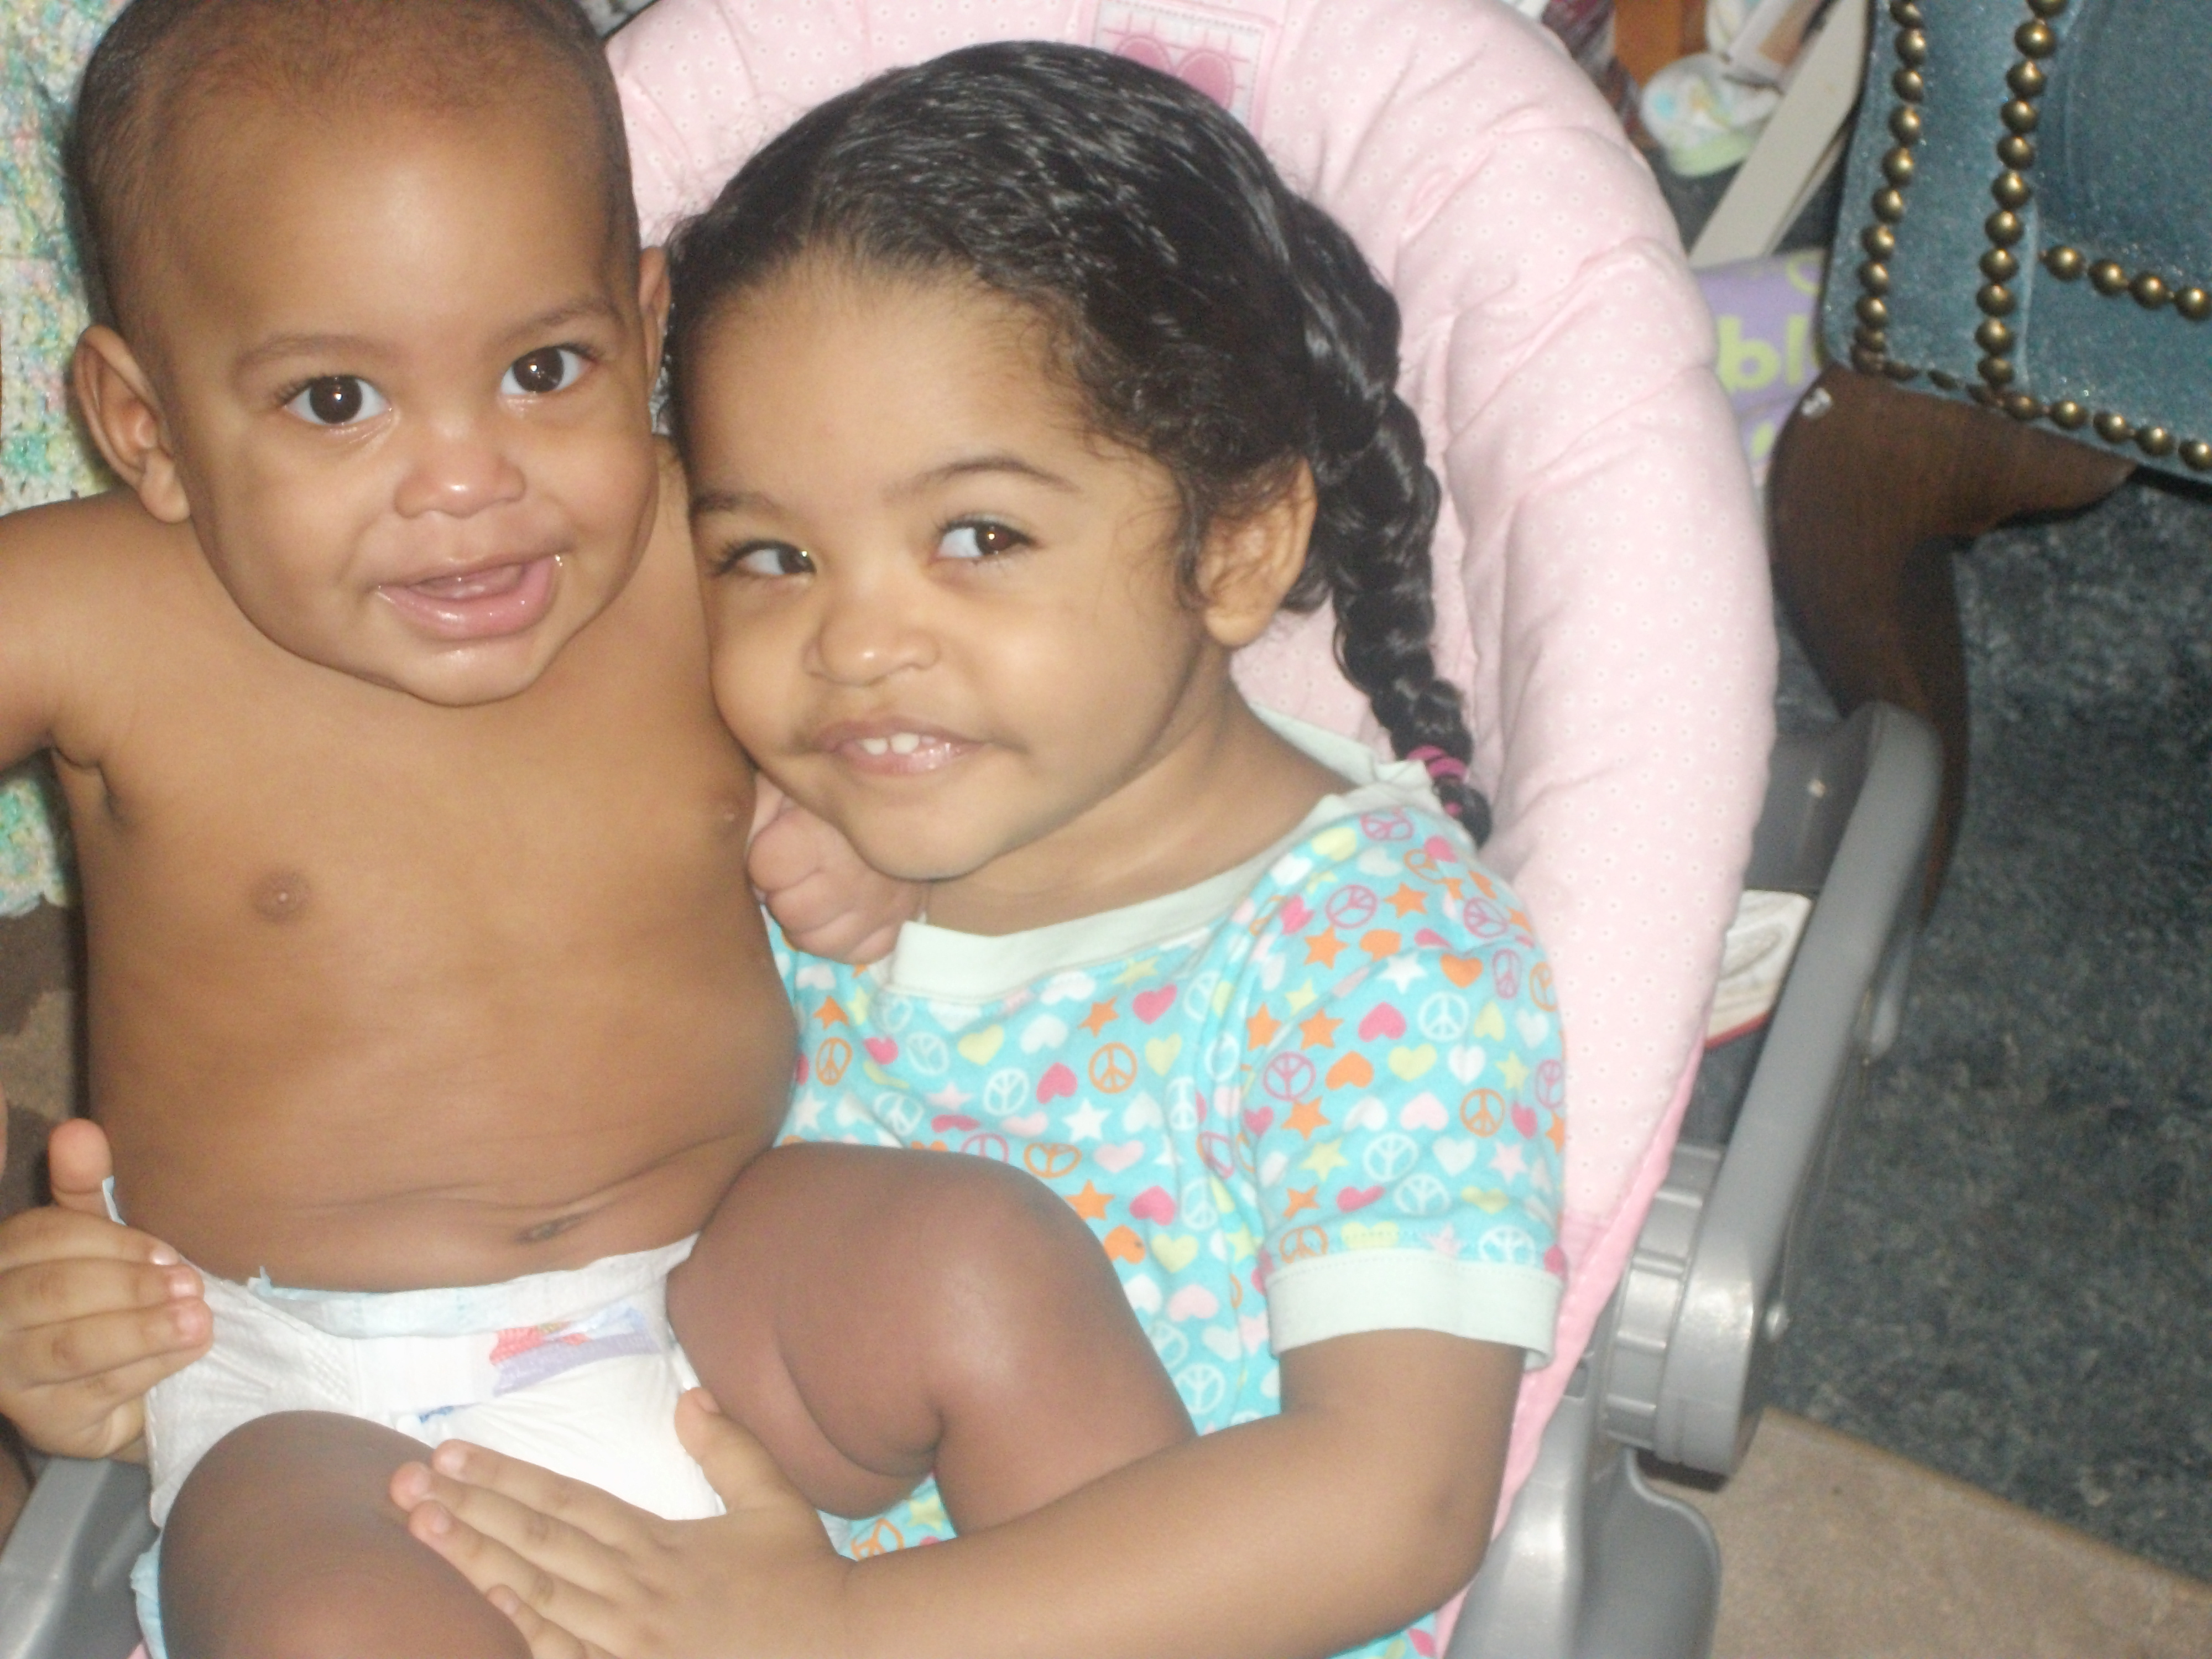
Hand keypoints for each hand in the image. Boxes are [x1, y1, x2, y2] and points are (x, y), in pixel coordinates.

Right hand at [0, 1115, 208, 1458]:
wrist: (123, 1382)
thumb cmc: (106, 1295)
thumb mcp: (98, 1238)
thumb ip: (86, 1187)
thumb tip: (77, 1130)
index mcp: (4, 1261)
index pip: (42, 1238)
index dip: (108, 1240)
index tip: (169, 1249)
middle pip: (51, 1293)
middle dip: (128, 1286)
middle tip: (191, 1283)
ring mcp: (10, 1377)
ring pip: (69, 1347)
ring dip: (142, 1330)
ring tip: (199, 1318)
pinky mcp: (45, 1424)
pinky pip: (95, 1392)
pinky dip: (149, 1368)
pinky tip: (189, 1351)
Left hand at [392, 1390, 855, 1658]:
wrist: (836, 1651)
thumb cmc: (804, 1579)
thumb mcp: (775, 1503)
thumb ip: (730, 1449)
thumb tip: (689, 1396)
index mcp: (659, 1544)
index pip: (565, 1501)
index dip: (505, 1476)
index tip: (452, 1453)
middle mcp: (632, 1591)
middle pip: (535, 1543)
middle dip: (467, 1511)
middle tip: (406, 1486)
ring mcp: (625, 1645)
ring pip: (533, 1598)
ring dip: (473, 1563)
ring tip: (424, 1532)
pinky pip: (560, 1657)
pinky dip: (518, 1633)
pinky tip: (481, 1610)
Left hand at [748, 781, 921, 964]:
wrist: (902, 790)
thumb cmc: (829, 787)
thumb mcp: (783, 782)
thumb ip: (754, 811)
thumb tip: (738, 852)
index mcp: (820, 834)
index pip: (765, 873)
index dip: (762, 861)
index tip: (776, 844)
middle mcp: (856, 875)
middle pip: (790, 913)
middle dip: (782, 893)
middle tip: (795, 871)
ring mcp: (883, 903)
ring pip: (818, 942)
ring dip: (807, 921)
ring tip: (814, 890)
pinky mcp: (901, 921)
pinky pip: (858, 953)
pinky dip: (843, 937)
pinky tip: (841, 910)